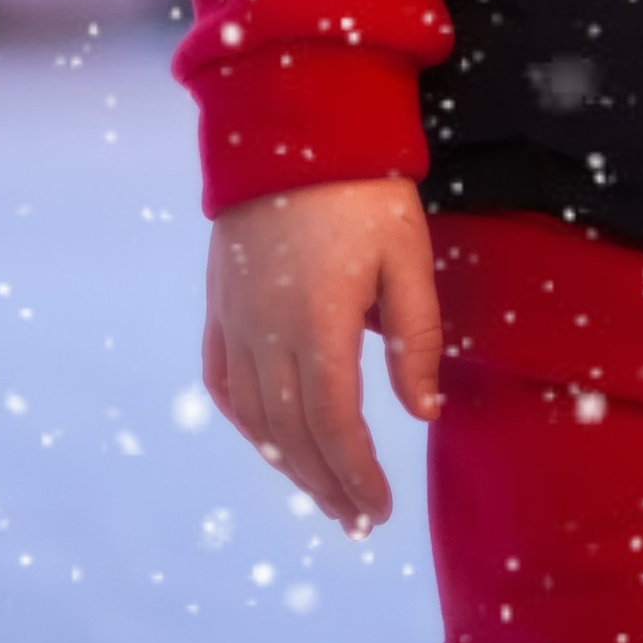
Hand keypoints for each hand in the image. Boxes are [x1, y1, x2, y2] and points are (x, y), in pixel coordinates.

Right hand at [202, 176, 442, 532]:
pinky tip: (269, 441)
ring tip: (324, 495)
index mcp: (319, 323)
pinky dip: (246, 421)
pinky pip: (223, 381)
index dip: (357, 476)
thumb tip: (423, 413)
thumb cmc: (364, 186)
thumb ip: (416, 336)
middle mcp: (267, 332)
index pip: (335, 426)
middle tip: (358, 521)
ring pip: (257, 417)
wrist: (291, 121)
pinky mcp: (219, 301)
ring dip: (289, 465)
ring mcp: (236, 318)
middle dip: (328, 484)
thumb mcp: (407, 253)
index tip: (380, 510)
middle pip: (294, 434)